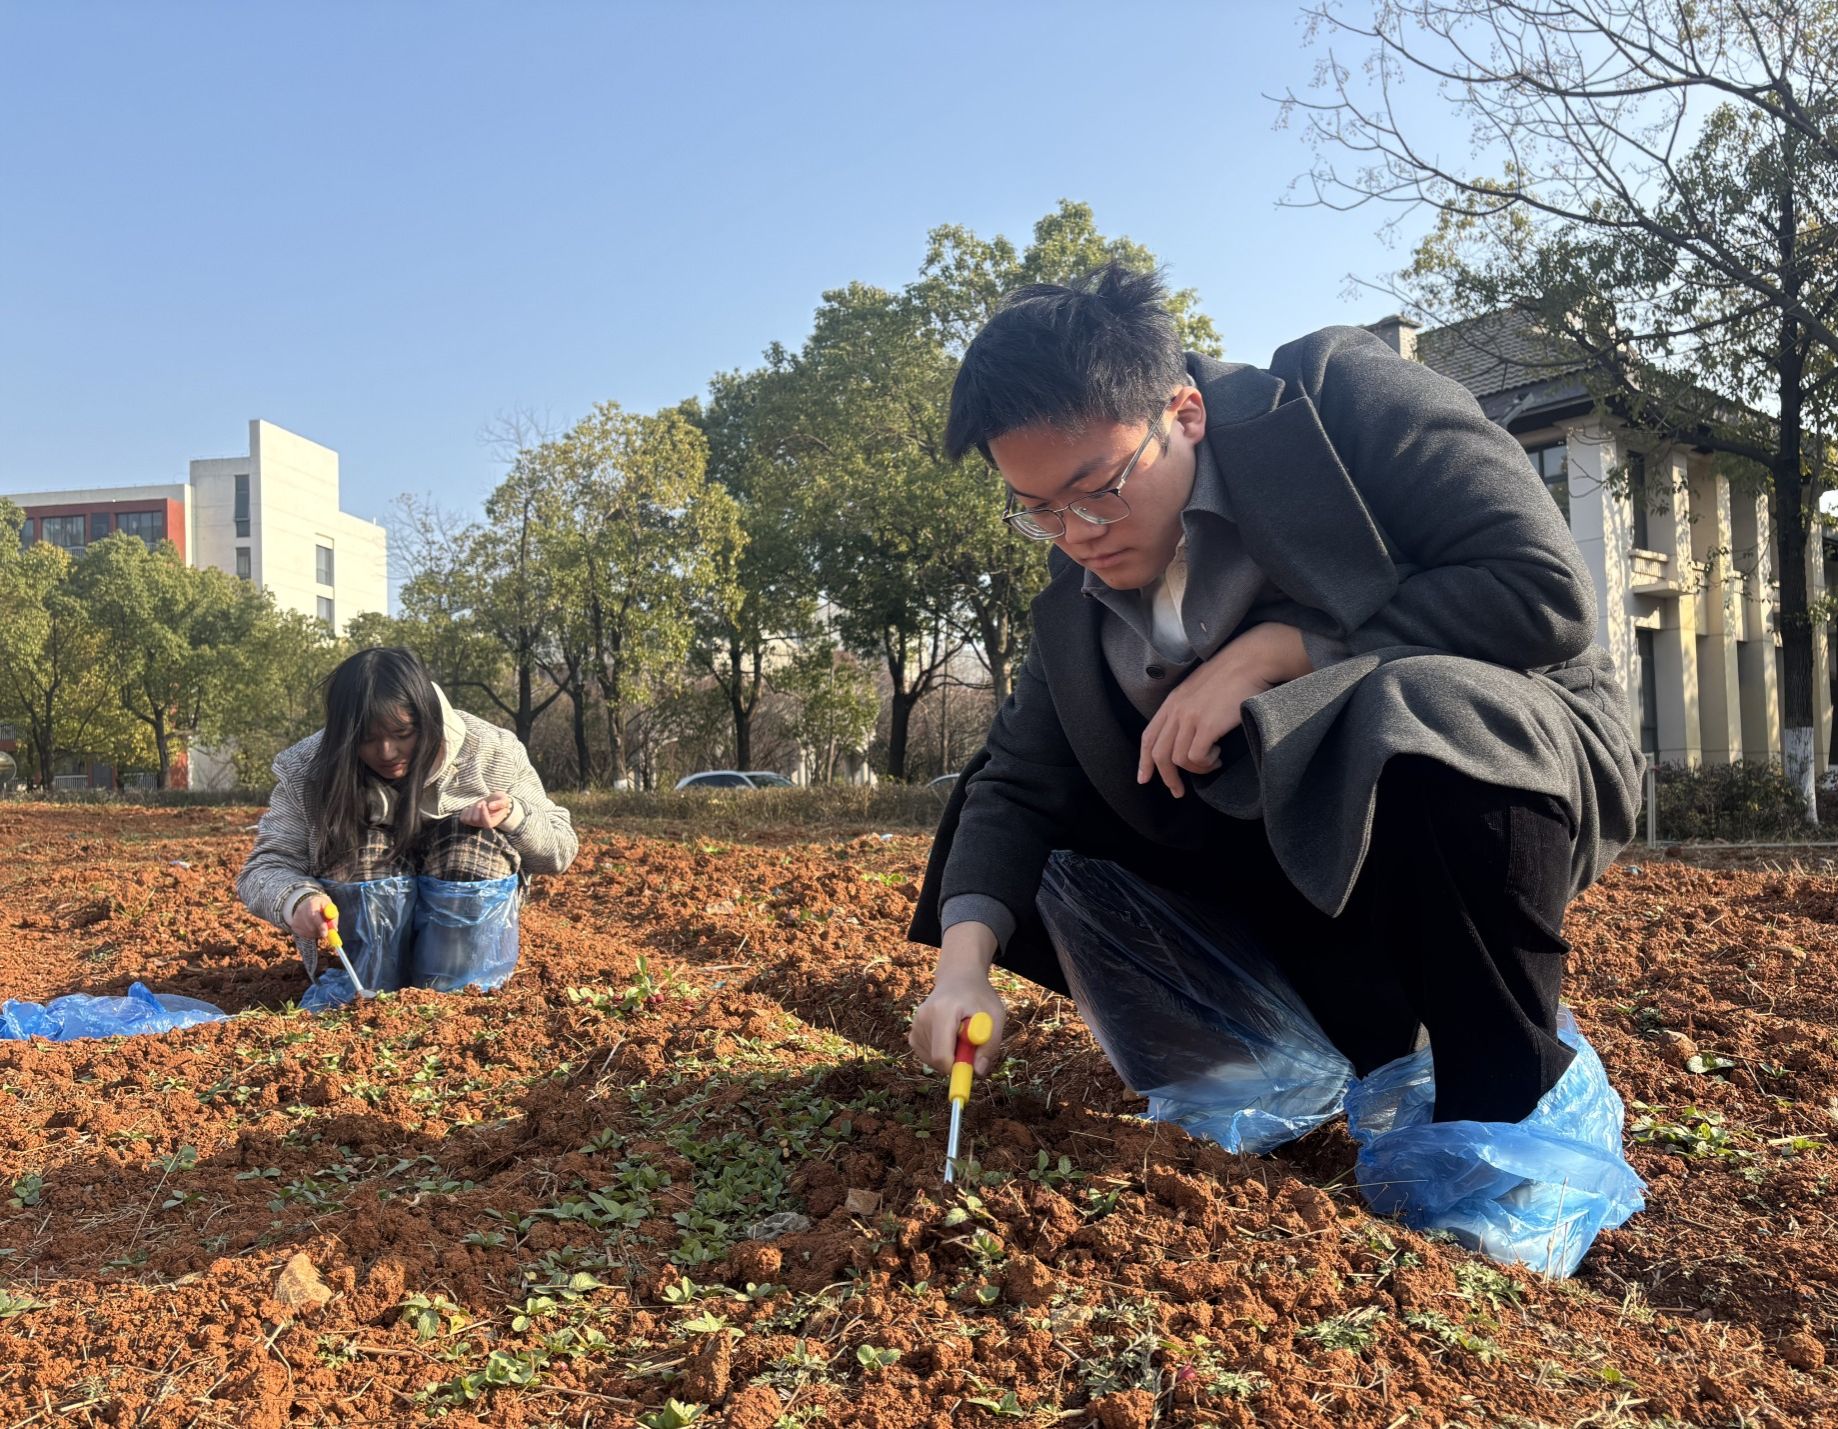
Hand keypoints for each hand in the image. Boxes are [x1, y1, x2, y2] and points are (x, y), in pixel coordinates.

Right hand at [288, 892, 335, 943]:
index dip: (320, 926)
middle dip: (319, 931)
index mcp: (311, 903)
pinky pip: (304, 934)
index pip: (313, 916)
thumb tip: (334, 929)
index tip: (325, 934)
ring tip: (319, 926)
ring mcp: (296, 918)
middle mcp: (301, 910)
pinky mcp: (294, 925)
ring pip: (308, 932)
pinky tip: (313, 926)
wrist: (308, 902)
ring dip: (316, 933)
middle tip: (326, 932)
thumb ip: (333, 917)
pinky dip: (311, 934)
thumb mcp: (330, 907)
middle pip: (310, 926)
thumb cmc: (322, 906)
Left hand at [460, 793, 512, 828]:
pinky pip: (462, 817)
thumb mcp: (504, 800)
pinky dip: (466, 811)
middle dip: (478, 808)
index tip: (485, 804)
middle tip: (484, 803)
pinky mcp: (468, 820)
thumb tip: (490, 806)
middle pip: (475, 819)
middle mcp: (483, 825)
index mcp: (493, 822)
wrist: (493, 802)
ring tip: (479, 805)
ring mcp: (475, 823)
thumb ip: (501, 803)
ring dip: (472, 808)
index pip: (487, 824)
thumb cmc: (499, 801)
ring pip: (468, 818)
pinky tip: (472, 808)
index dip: (484, 814)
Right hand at [910, 970, 1007, 1077]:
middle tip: (972, 1044)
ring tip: (960, 1033)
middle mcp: (923, 1017)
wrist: (958, 978)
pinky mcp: (912, 1032)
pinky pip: (927, 1056)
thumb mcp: (995, 1016)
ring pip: (933, 1060)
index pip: (942, 1054)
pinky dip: (941, 1054)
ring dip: (951, 1056)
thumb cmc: (979, 997)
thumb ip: (990, 1044)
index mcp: (943, 1011)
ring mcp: (915, 1024)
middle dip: (957, 1062)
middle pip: (937, 1060)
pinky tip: (949, 1036)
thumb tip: (978, 1072)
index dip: (956, 1070)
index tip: (970, 1073)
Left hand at [1137, 623, 1311, 797]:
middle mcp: (1176, 710)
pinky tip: (1218, 755)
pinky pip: (1196, 757)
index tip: (1144, 778)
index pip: (1149, 736)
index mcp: (1173, 702)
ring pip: (1178, 760)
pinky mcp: (1207, 725)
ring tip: (1212, 762)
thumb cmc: (1233, 675)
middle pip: (1159, 754)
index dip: (1144, 761)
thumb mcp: (1200, 690)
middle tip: (1178, 791)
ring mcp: (1190, 717)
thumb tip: (1189, 734)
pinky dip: (1206, 763)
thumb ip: (1189, 708)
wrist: (1251, 661)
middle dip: (1167, 778)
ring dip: (1196, 768)